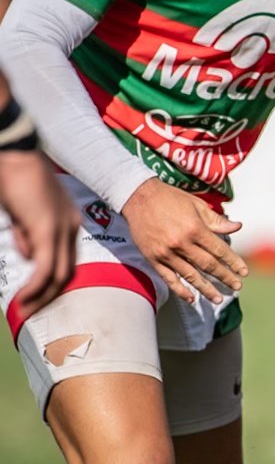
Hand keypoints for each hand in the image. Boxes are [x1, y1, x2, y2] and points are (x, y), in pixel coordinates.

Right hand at [0, 152, 77, 318]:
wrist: (14, 152)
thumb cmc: (14, 176)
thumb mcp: (22, 212)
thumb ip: (27, 234)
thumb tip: (28, 254)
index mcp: (68, 220)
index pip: (67, 258)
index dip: (53, 280)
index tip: (38, 294)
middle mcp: (71, 226)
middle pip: (68, 270)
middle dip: (50, 294)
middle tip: (32, 310)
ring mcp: (61, 228)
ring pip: (59, 274)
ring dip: (42, 296)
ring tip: (25, 310)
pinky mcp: (47, 230)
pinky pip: (45, 268)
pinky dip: (36, 287)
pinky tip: (24, 299)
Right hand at [120, 178, 245, 303]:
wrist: (137, 197)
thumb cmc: (170, 198)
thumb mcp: (197, 205)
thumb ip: (217, 221)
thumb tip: (238, 227)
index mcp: (195, 229)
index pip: (220, 251)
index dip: (233, 262)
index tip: (243, 272)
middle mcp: (182, 243)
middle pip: (208, 265)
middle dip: (225, 277)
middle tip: (237, 286)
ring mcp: (166, 253)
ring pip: (190, 275)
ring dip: (206, 289)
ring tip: (218, 299)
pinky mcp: (153, 259)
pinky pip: (169, 278)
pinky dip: (180, 289)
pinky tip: (191, 298)